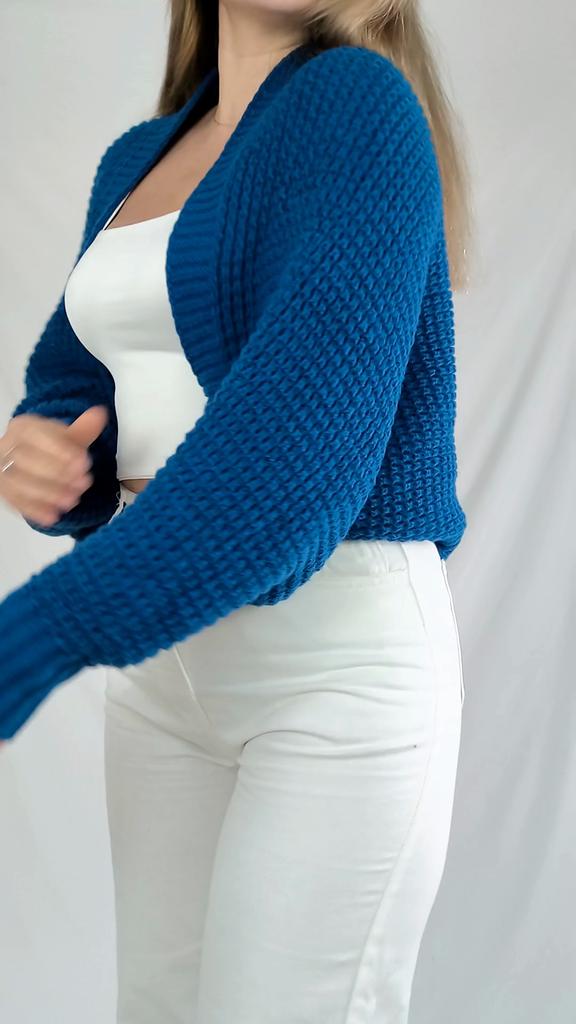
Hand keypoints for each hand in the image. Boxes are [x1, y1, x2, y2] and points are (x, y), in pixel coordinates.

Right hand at [0, 405, 108, 527]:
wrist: (33, 460)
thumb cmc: (53, 448)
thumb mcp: (70, 438)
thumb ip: (84, 429)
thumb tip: (99, 414)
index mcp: (23, 427)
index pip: (38, 435)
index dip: (61, 450)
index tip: (84, 463)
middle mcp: (7, 446)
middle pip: (27, 459)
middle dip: (57, 474)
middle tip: (83, 484)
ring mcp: (2, 469)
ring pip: (19, 482)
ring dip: (47, 493)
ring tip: (72, 501)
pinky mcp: (3, 490)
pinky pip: (15, 502)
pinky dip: (35, 510)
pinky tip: (53, 516)